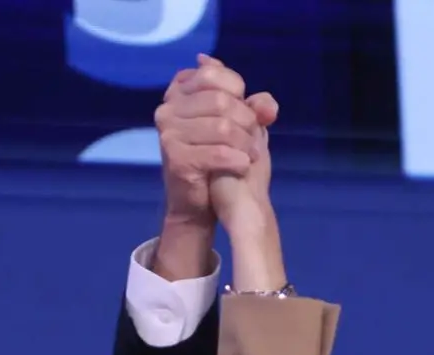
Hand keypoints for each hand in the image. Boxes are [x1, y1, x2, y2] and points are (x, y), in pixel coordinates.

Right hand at [151, 55, 278, 279]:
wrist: (196, 203)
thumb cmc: (217, 158)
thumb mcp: (239, 125)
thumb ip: (255, 108)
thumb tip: (266, 105)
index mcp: (178, 92)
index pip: (212, 74)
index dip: (237, 91)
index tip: (244, 111)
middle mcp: (168, 108)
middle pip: (220, 100)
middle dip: (245, 120)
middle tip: (252, 139)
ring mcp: (169, 133)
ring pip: (222, 126)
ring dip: (245, 142)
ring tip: (250, 155)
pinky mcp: (176, 158)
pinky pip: (218, 152)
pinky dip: (238, 160)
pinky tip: (242, 166)